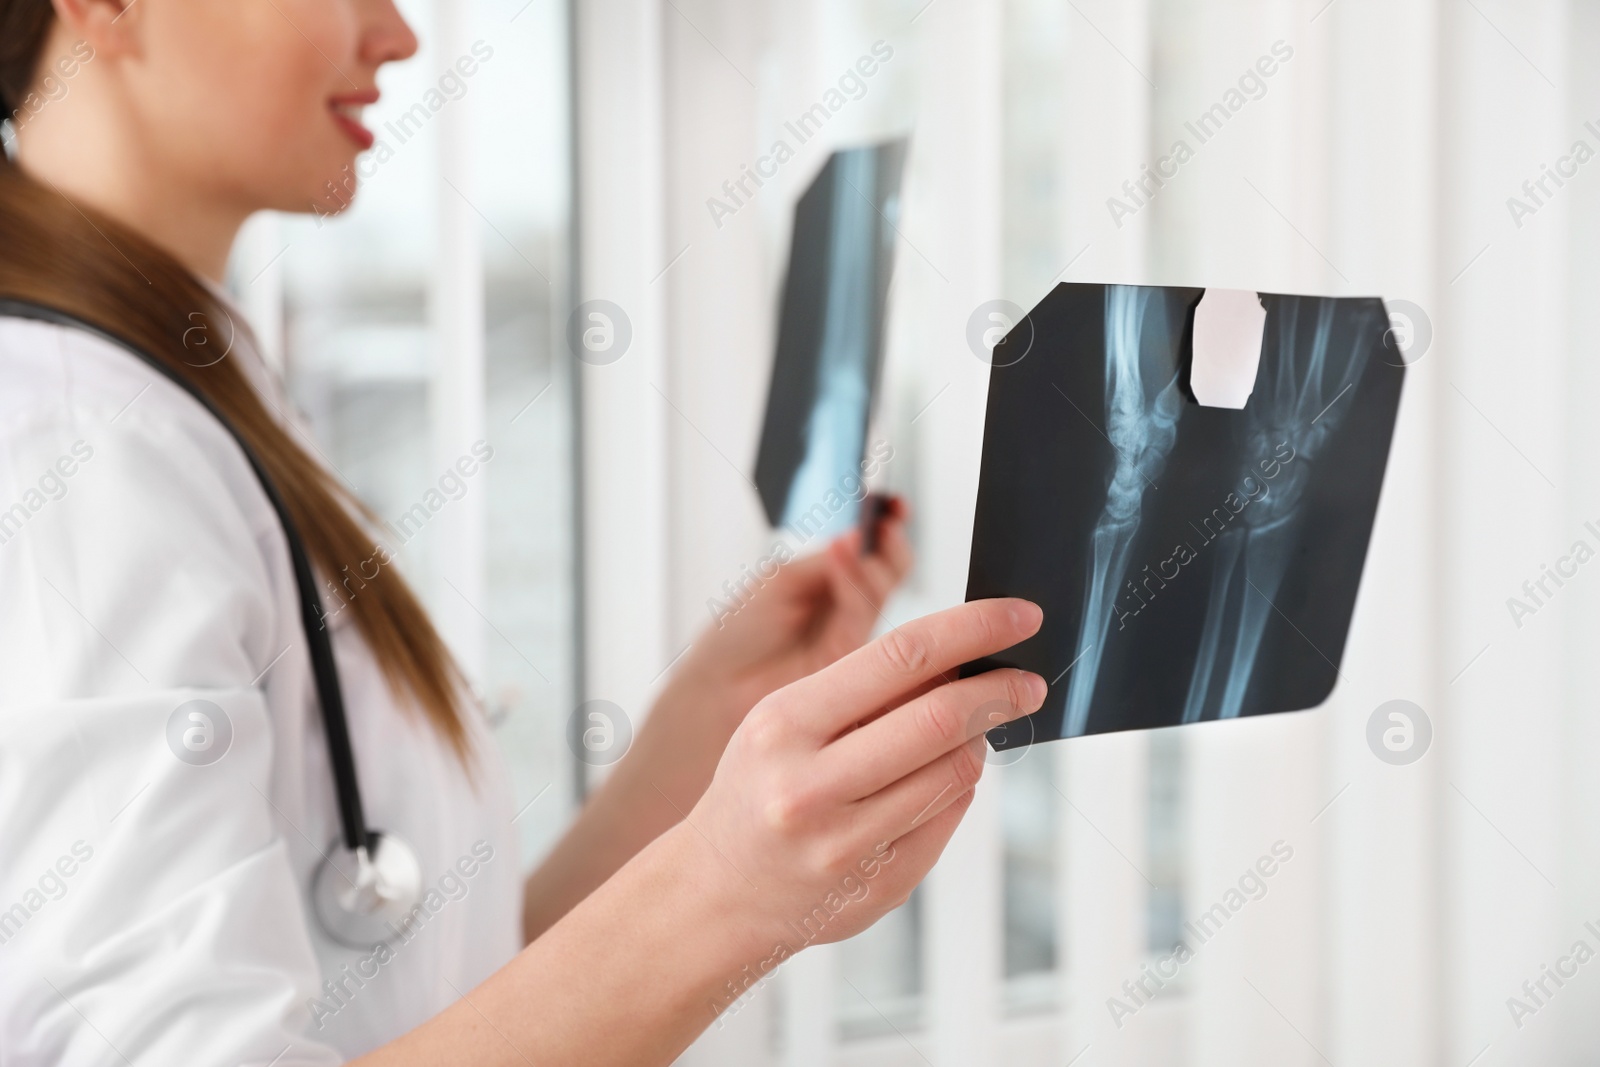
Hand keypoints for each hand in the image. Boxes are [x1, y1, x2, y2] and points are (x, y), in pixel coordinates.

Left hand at [673, 497, 914, 721]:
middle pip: (894, 568)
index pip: (876, 547)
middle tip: (882, 524)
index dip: (889, 523)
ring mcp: (855, 631)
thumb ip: (824, 562)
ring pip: (885, 589)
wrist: (718, 684)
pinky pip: (863, 613)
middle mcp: (850, 603)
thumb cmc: (741, 632)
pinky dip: (855, 583)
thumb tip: (858, 537)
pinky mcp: (851, 657)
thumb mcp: (781, 580)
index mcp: (833, 578)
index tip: (894, 505)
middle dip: (891, 542)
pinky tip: (839, 560)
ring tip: (849, 543)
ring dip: (871, 560)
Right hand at [682, 598, 1045, 958]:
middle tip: (1030, 680)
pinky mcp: (879, 886)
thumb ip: (860, 693)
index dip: (972, 629)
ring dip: (980, 740)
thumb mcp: (781, 724)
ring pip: (955, 772)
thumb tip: (960, 660)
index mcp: (784, 725)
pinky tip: (942, 778)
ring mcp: (846, 845)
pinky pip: (948, 818)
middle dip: (1000, 690)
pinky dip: (958, 787)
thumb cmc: (758, 788)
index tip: (1019, 616)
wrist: (718, 891)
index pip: (900, 656)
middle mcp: (810, 786)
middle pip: (940, 718)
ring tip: (975, 728)